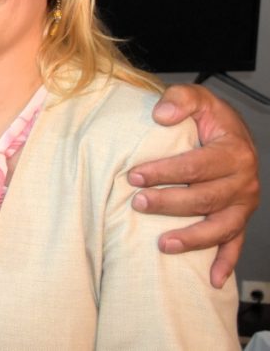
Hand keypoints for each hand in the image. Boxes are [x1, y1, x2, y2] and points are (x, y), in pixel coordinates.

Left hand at [128, 83, 258, 286]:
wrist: (231, 132)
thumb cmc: (210, 118)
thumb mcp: (197, 98)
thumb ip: (180, 99)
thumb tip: (161, 115)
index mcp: (234, 151)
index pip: (196, 166)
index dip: (164, 172)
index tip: (134, 175)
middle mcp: (243, 180)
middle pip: (205, 199)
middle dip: (169, 204)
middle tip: (137, 203)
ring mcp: (243, 203)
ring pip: (220, 227)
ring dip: (192, 239)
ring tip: (162, 243)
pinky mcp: (239, 218)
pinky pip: (235, 243)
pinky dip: (225, 262)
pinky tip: (212, 279)